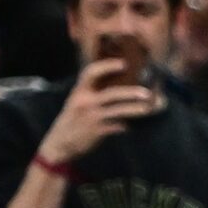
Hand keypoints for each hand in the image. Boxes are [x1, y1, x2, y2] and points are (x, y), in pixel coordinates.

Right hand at [38, 60, 157, 163]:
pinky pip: (117, 126)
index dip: (107, 66)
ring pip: (118, 111)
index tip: (123, 63)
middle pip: (112, 93)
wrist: (59, 143)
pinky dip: (125, 126)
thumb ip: (92, 92)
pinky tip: (130, 125)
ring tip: (148, 109)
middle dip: (131, 93)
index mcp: (79, 91)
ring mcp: (92, 117)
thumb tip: (119, 84)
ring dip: (135, 109)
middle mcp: (85, 102)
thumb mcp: (77, 102)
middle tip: (147, 93)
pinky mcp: (97, 131)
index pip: (91, 73)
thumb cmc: (73, 119)